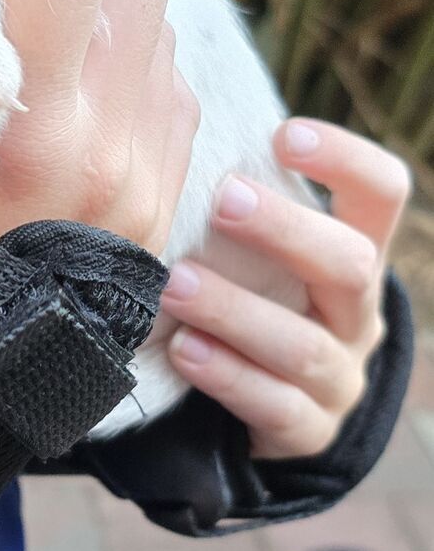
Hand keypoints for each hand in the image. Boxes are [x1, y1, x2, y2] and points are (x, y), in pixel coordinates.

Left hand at [158, 120, 411, 459]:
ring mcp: (340, 377)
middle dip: (287, 231)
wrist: (272, 407)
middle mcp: (358, 313)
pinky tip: (185, 350)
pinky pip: (274, 407)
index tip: (284, 134)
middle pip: (349, 266)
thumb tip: (169, 119)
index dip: (345, 159)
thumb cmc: (256, 299)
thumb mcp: (264, 254)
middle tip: (224, 200)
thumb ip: (242, 204)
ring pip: (302, 345)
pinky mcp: (308, 432)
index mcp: (358, 252)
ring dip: (236, 311)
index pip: (382, 192)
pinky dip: (226, 376)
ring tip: (177, 285)